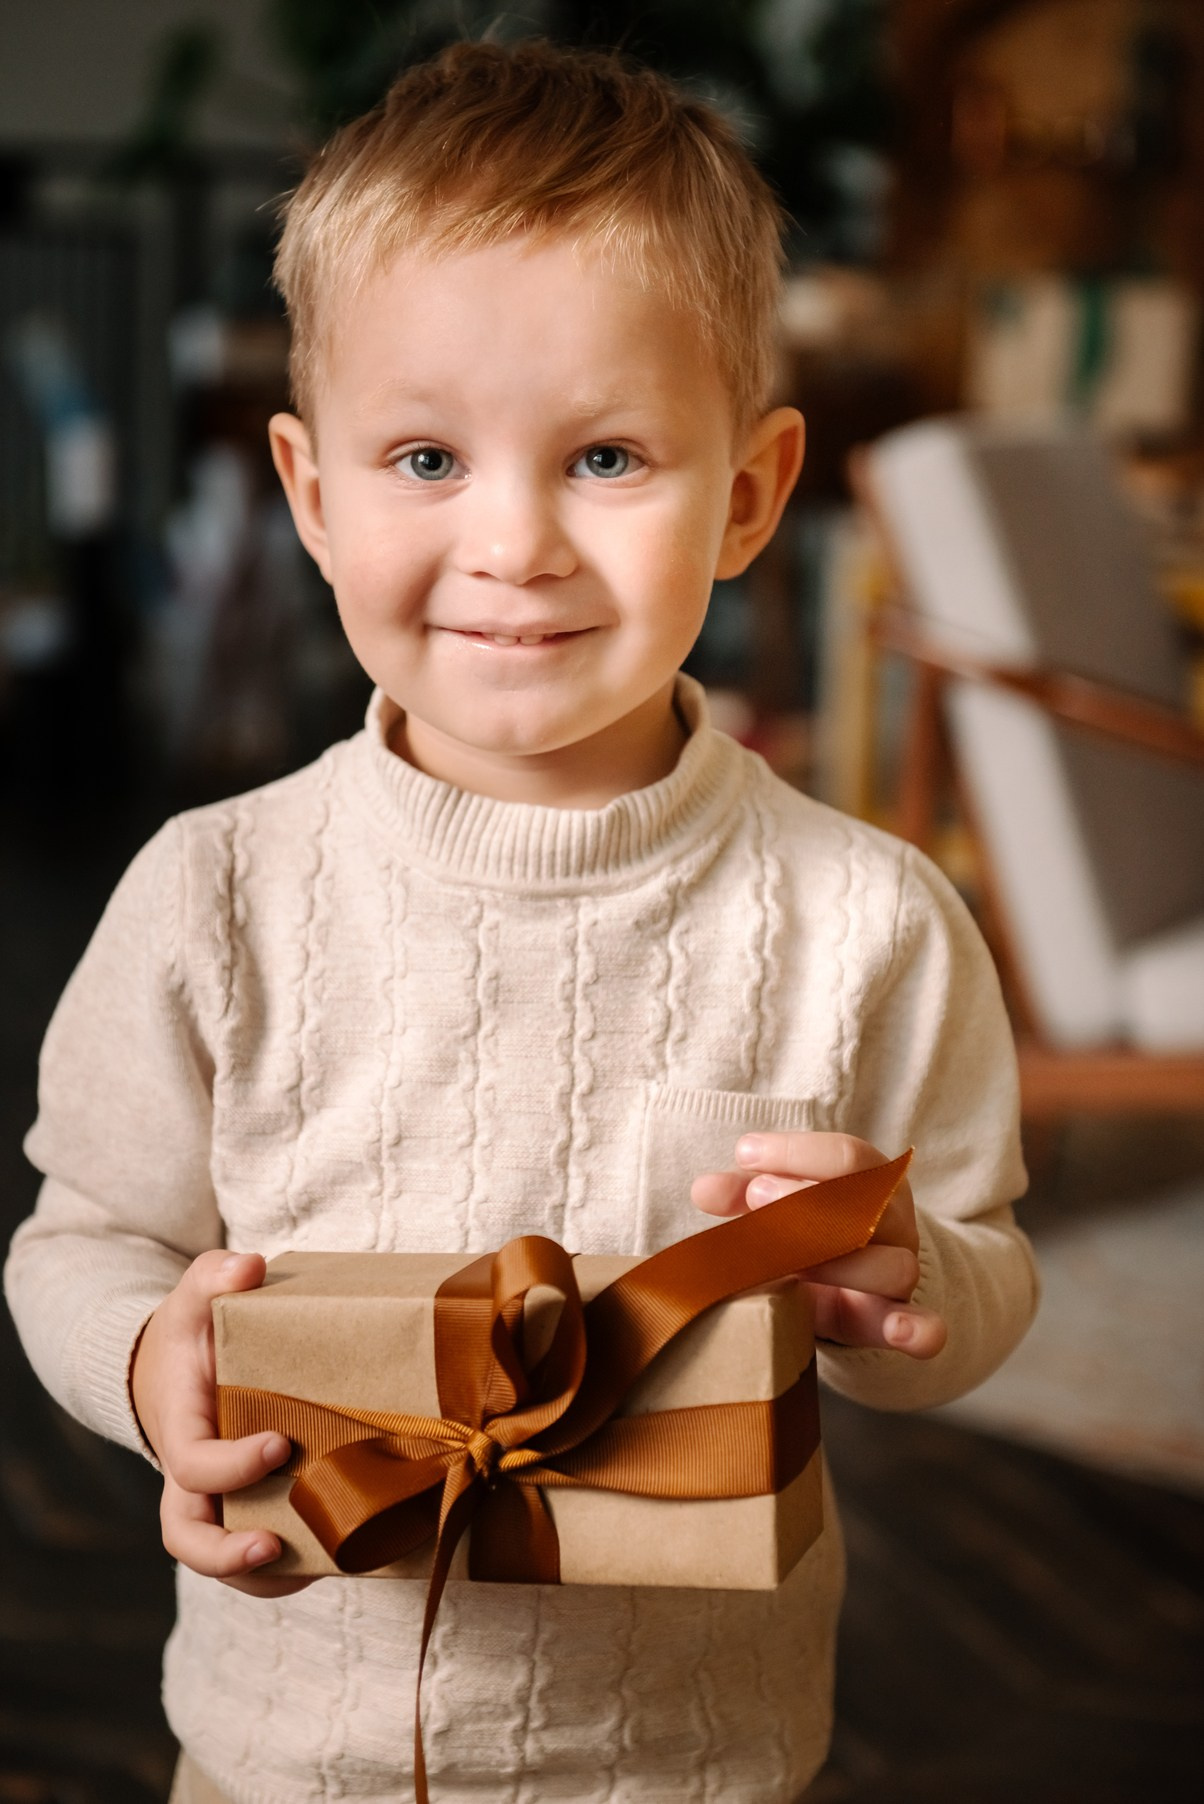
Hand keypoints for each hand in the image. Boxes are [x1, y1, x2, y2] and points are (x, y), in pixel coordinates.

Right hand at [131, 1250, 312, 1595]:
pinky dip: (289, 1564)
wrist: (180, 1364)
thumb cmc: (194, 1332)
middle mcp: (190, 1478)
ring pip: (221, 1557)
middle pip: (187, 1538)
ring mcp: (214, 1499)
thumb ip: (214, 1274)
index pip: (192, 1464)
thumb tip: (250, 1266)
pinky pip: (256, 1550)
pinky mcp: (243, 1506)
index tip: (278, 1444)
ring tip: (319, 1569)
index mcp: (180, 1429)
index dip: (230, 1466)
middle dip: (225, 1555)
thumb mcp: (196, 1295)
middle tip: (273, 1546)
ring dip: (263, 1576)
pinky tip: (339, 1556)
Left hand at [690, 1131, 946, 1358]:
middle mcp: (895, 1223)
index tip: (744, 1154)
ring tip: (789, 1264)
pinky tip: (901, 1332)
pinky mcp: (890, 1323)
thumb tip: (704, 1189)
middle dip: (811, 1201)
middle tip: (756, 1199)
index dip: (797, 1152)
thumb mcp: (777, 1205)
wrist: (844, 1286)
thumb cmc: (806, 1231)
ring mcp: (898, 1274)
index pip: (850, 1156)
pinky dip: (919, 1330)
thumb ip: (743, 1195)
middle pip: (872, 1206)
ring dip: (839, 1263)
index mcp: (872, 1182)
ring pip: (892, 1265)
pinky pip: (925, 1328)